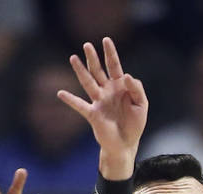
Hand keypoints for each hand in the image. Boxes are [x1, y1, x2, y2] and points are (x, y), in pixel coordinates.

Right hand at [58, 37, 147, 178]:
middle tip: (87, 45)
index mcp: (120, 87)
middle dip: (93, 58)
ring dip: (80, 71)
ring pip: (88, 82)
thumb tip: (125, 75)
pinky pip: (80, 105)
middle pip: (98, 70)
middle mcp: (107, 91)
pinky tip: (60, 93)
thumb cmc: (134, 125)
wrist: (126, 144)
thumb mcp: (141, 104)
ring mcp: (98, 101)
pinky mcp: (92, 114)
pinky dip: (70, 100)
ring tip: (73, 58)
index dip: (110, 53)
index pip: (114, 66)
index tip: (106, 40)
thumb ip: (136, 89)